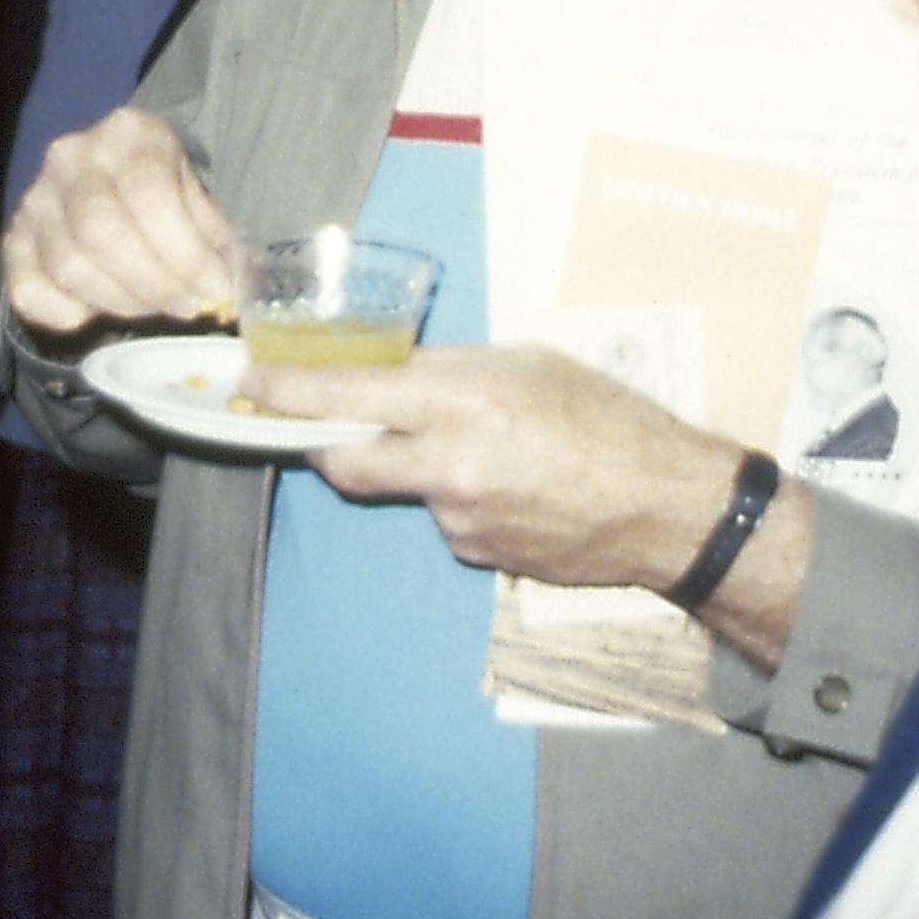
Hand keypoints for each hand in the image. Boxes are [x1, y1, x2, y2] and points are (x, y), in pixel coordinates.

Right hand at [0, 107, 237, 335]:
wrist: (111, 177)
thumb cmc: (162, 189)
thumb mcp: (195, 195)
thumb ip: (214, 240)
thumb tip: (229, 291)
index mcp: (127, 134)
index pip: (150, 194)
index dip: (186, 252)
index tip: (215, 288)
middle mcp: (71, 158)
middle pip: (102, 231)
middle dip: (154, 283)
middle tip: (187, 306)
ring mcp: (34, 199)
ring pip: (70, 267)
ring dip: (122, 302)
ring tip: (155, 306)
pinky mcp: (13, 240)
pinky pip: (30, 292)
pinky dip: (69, 314)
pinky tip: (101, 309)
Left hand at [246, 343, 778, 604]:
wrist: (665, 506)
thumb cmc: (608, 418)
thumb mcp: (528, 363)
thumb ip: (451, 370)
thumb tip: (392, 374)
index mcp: (462, 403)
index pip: (347, 397)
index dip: (289, 391)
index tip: (253, 382)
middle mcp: (450, 466)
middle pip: (347, 465)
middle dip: (326, 445)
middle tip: (324, 426)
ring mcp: (461, 520)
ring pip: (408, 489)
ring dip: (426, 468)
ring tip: (499, 451)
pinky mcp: (478, 556)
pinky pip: (449, 519)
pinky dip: (464, 498)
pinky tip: (517, 487)